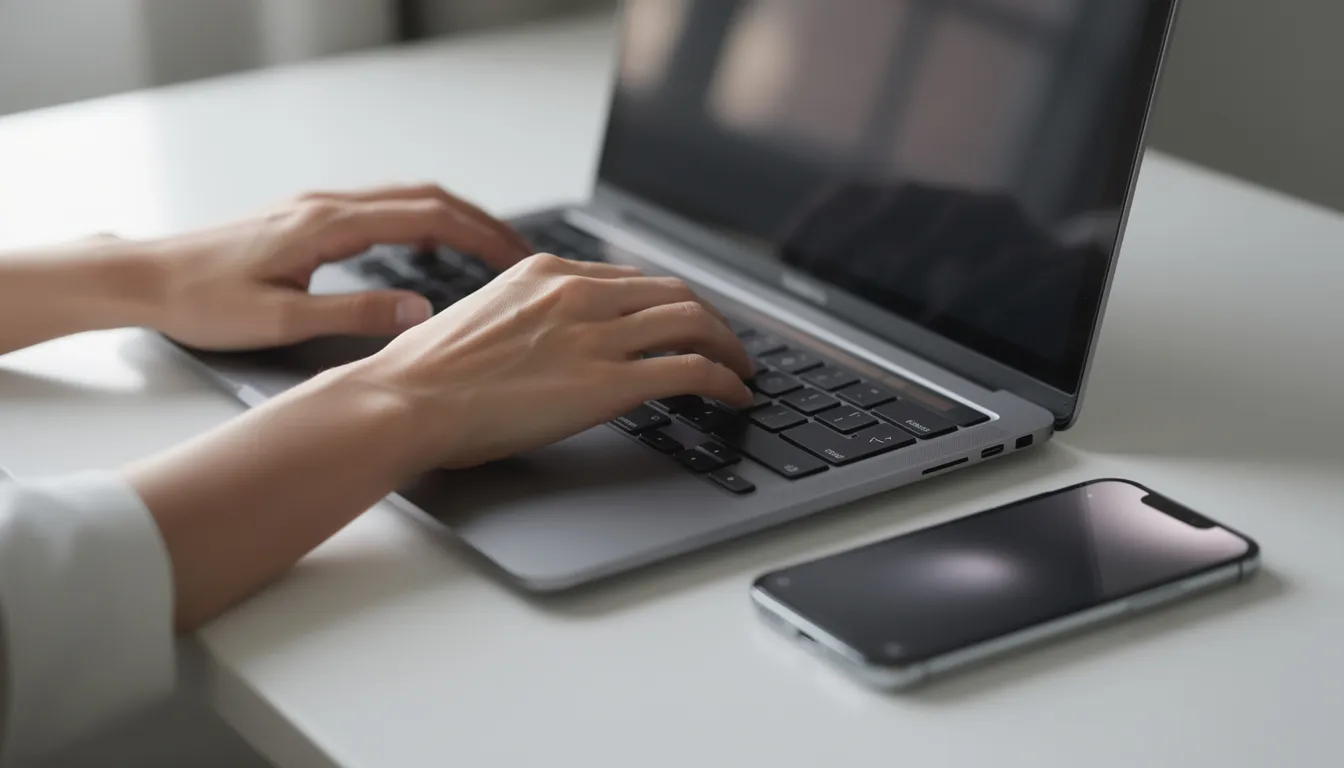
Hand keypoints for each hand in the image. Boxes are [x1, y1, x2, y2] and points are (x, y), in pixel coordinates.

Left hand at [143, 183, 531, 349]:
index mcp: (329, 226)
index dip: (480, 237)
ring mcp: (318, 207)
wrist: (146, 277)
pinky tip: (432, 246)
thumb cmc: (203, 302)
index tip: (517, 259)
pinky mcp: (308, 218)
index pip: (427, 217)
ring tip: (491, 251)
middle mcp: (328, 206)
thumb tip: (423, 313)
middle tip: (522, 255)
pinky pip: (384, 209)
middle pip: (426, 199)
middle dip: (480, 223)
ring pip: (406, 199)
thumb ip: (356, 315)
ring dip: (455, 219)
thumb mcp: (282, 320)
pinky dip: (424, 221)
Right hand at [338, 253, 755, 472]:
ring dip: (730, 348)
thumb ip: (525, 316)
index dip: (668, 303)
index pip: (631, 279)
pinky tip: (735, 395)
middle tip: (727, 346)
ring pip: (694, 323)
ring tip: (742, 371)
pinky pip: (691, 370)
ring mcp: (596, 335)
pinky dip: (725, 379)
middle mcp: (578, 292)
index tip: (683, 323)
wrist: (406, 399)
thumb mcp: (481, 318)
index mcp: (546, 272)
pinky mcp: (609, 382)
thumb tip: (545, 339)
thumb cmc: (426, 372)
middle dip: (712, 320)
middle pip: (674, 293)